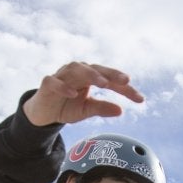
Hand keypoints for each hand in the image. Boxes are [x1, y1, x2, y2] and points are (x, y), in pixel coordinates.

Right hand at [22, 61, 143, 126]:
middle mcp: (77, 71)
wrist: (43, 113)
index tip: (140, 99)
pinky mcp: (47, 83)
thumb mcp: (86, 110)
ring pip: (76, 69)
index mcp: (90, 76)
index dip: (125, 89)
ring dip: (91, 75)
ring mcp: (62, 75)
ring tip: (103, 84)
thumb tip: (120, 110)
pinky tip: (73, 94)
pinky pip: (55, 81)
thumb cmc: (67, 107)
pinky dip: (64, 86)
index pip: (110, 80)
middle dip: (111, 74)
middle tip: (126, 81)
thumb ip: (102, 108)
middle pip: (96, 69)